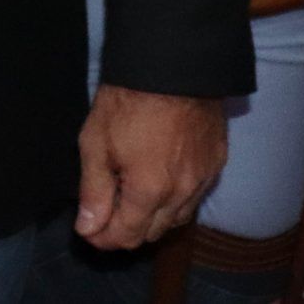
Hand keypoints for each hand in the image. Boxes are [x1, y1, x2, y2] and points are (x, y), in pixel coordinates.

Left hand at [75, 86, 225, 249]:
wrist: (173, 65)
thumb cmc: (128, 100)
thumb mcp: (96, 142)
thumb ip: (94, 190)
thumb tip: (88, 228)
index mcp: (149, 191)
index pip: (127, 236)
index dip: (102, 238)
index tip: (87, 230)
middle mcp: (181, 194)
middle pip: (152, 233)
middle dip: (125, 231)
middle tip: (104, 215)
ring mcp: (203, 179)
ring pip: (176, 219)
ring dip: (151, 218)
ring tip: (129, 201)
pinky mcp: (216, 163)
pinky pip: (194, 197)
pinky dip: (175, 200)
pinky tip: (160, 184)